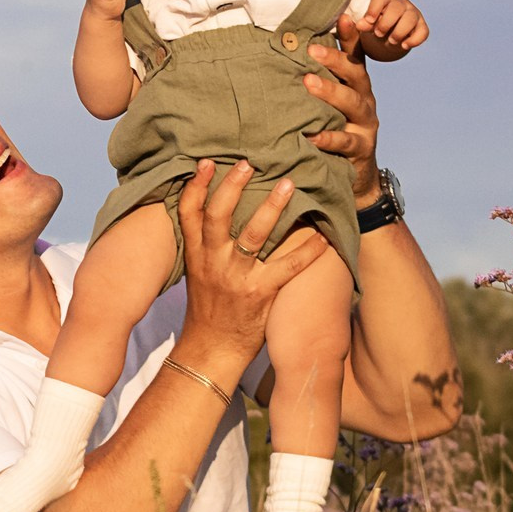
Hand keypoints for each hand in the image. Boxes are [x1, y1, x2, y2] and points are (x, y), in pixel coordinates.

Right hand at [176, 159, 329, 356]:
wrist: (212, 350)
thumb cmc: (208, 309)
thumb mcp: (197, 274)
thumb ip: (205, 245)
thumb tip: (219, 212)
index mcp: (196, 256)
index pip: (188, 214)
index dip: (195, 186)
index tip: (206, 162)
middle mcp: (213, 263)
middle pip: (218, 216)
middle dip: (232, 187)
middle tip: (248, 163)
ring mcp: (236, 278)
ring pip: (253, 235)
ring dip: (272, 208)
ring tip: (289, 185)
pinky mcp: (260, 294)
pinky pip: (287, 267)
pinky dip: (307, 251)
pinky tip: (324, 236)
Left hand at [302, 39, 381, 204]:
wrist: (357, 177)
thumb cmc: (337, 132)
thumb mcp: (330, 106)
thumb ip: (319, 83)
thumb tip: (292, 54)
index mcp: (357, 87)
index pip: (356, 57)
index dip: (352, 37)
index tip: (344, 15)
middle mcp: (364, 101)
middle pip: (355, 76)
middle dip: (335, 60)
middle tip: (312, 50)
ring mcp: (365, 125)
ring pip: (352, 104)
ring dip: (330, 92)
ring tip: (308, 83)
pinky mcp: (361, 149)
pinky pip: (345, 142)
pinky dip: (328, 138)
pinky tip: (311, 136)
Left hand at [337, 0, 425, 61]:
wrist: (388, 35)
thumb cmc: (375, 26)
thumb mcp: (367, 26)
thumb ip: (363, 25)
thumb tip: (360, 24)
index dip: (374, 9)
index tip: (369, 21)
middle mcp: (400, 4)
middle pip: (396, 7)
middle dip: (386, 23)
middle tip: (378, 34)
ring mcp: (412, 14)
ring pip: (410, 18)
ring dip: (399, 32)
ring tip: (391, 41)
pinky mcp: (421, 26)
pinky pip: (423, 31)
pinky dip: (414, 40)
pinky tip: (404, 46)